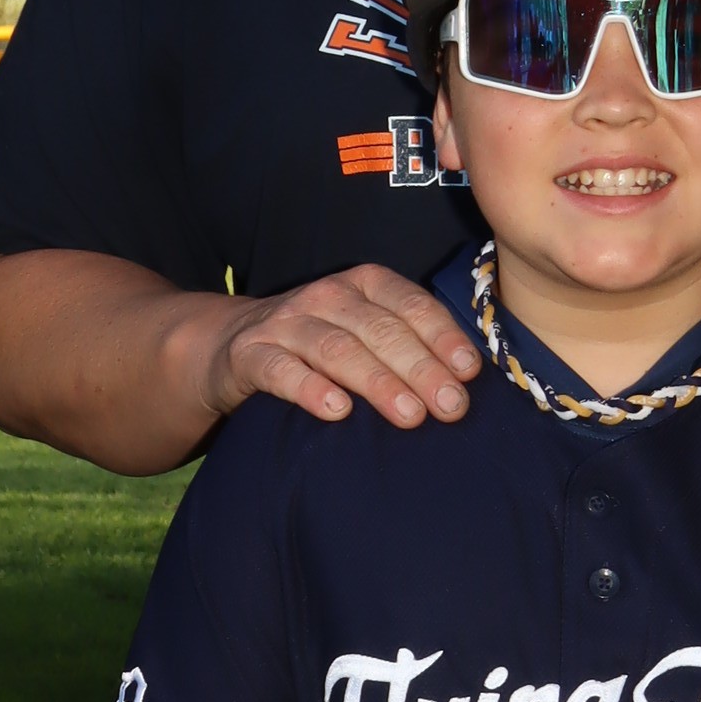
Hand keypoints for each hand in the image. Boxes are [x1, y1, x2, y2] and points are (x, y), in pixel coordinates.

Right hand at [207, 264, 483, 433]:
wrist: (232, 345)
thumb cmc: (321, 344)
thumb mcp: (366, 331)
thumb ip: (410, 343)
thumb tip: (468, 379)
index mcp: (364, 285)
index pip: (410, 305)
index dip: (442, 337)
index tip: (468, 372)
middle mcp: (327, 297)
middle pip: (379, 330)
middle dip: (420, 368)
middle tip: (450, 407)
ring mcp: (286, 324)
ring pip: (337, 349)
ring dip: (377, 382)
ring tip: (410, 416)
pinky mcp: (250, 354)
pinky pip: (280, 371)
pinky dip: (309, 389)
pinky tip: (336, 411)